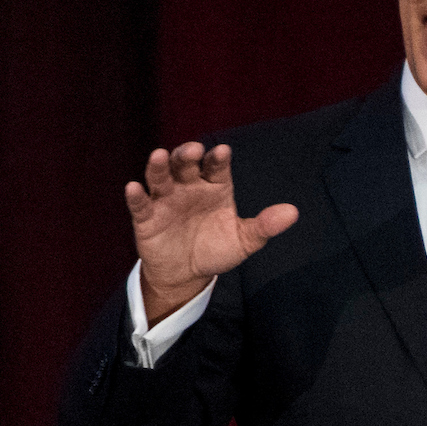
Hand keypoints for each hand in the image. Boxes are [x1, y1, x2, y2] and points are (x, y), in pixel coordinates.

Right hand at [127, 143, 297, 321]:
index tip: (223, 152)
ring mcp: (166, 200)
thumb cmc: (216, 249)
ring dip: (159, 166)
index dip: (218, 159)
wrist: (188, 275)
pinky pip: (141, 204)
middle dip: (188, 155)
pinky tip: (133, 187)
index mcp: (215, 186)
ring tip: (159, 155)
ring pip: (161, 177)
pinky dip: (136, 196)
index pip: (217, 167)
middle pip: (186, 164)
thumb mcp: (244, 240)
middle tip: (193, 150)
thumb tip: (293, 213)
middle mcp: (189, 186)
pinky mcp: (147, 217)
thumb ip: (264, 226)